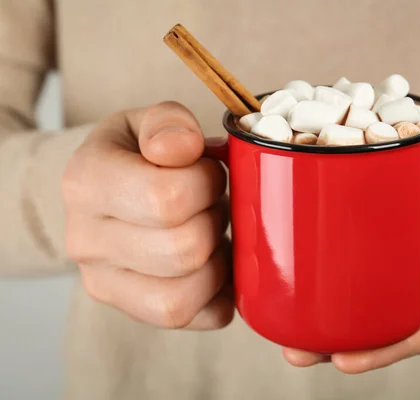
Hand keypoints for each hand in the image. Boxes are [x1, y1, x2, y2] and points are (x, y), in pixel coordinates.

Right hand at [62, 101, 232, 329]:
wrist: (106, 193)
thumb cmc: (138, 156)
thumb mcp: (149, 123)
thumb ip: (169, 123)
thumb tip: (183, 148)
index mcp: (87, 181)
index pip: (166, 198)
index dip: (207, 183)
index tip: (207, 171)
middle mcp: (85, 239)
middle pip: (183, 250)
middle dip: (214, 222)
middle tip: (211, 203)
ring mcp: (103, 282)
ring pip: (182, 297)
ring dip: (217, 263)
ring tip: (212, 234)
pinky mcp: (129, 309)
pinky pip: (191, 318)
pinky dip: (217, 295)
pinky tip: (213, 264)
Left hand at [283, 97, 419, 371]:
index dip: (389, 349)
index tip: (343, 360)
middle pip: (392, 318)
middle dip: (346, 340)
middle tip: (296, 350)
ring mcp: (411, 248)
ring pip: (371, 292)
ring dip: (329, 312)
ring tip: (284, 325)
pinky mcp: (389, 223)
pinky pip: (361, 253)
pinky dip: (330, 266)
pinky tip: (296, 272)